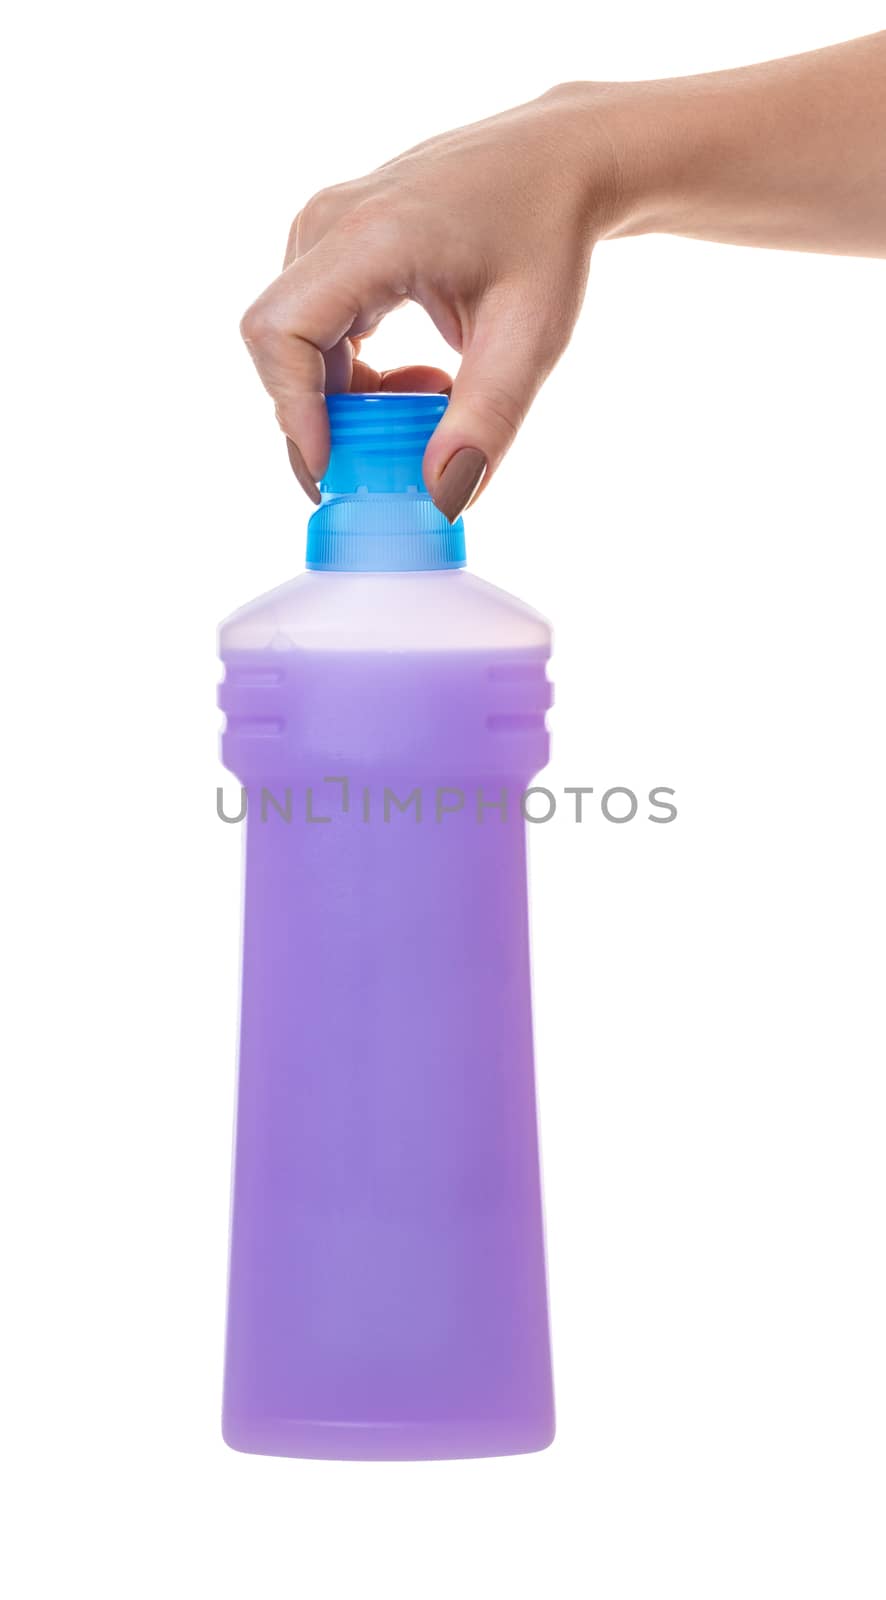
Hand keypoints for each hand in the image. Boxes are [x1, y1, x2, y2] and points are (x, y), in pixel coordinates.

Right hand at [239, 87, 622, 518]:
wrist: (558, 160)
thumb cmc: (549, 233)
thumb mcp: (530, 337)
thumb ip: (487, 421)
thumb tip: (445, 500)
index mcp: (370, 236)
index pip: (281, 332)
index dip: (294, 410)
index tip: (335, 468)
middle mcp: (329, 223)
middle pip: (279, 346)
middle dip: (324, 418)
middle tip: (391, 459)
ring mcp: (323, 229)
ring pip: (295, 344)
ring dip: (349, 399)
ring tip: (433, 399)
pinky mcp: (332, 244)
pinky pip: (316, 329)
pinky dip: (356, 374)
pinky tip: (421, 377)